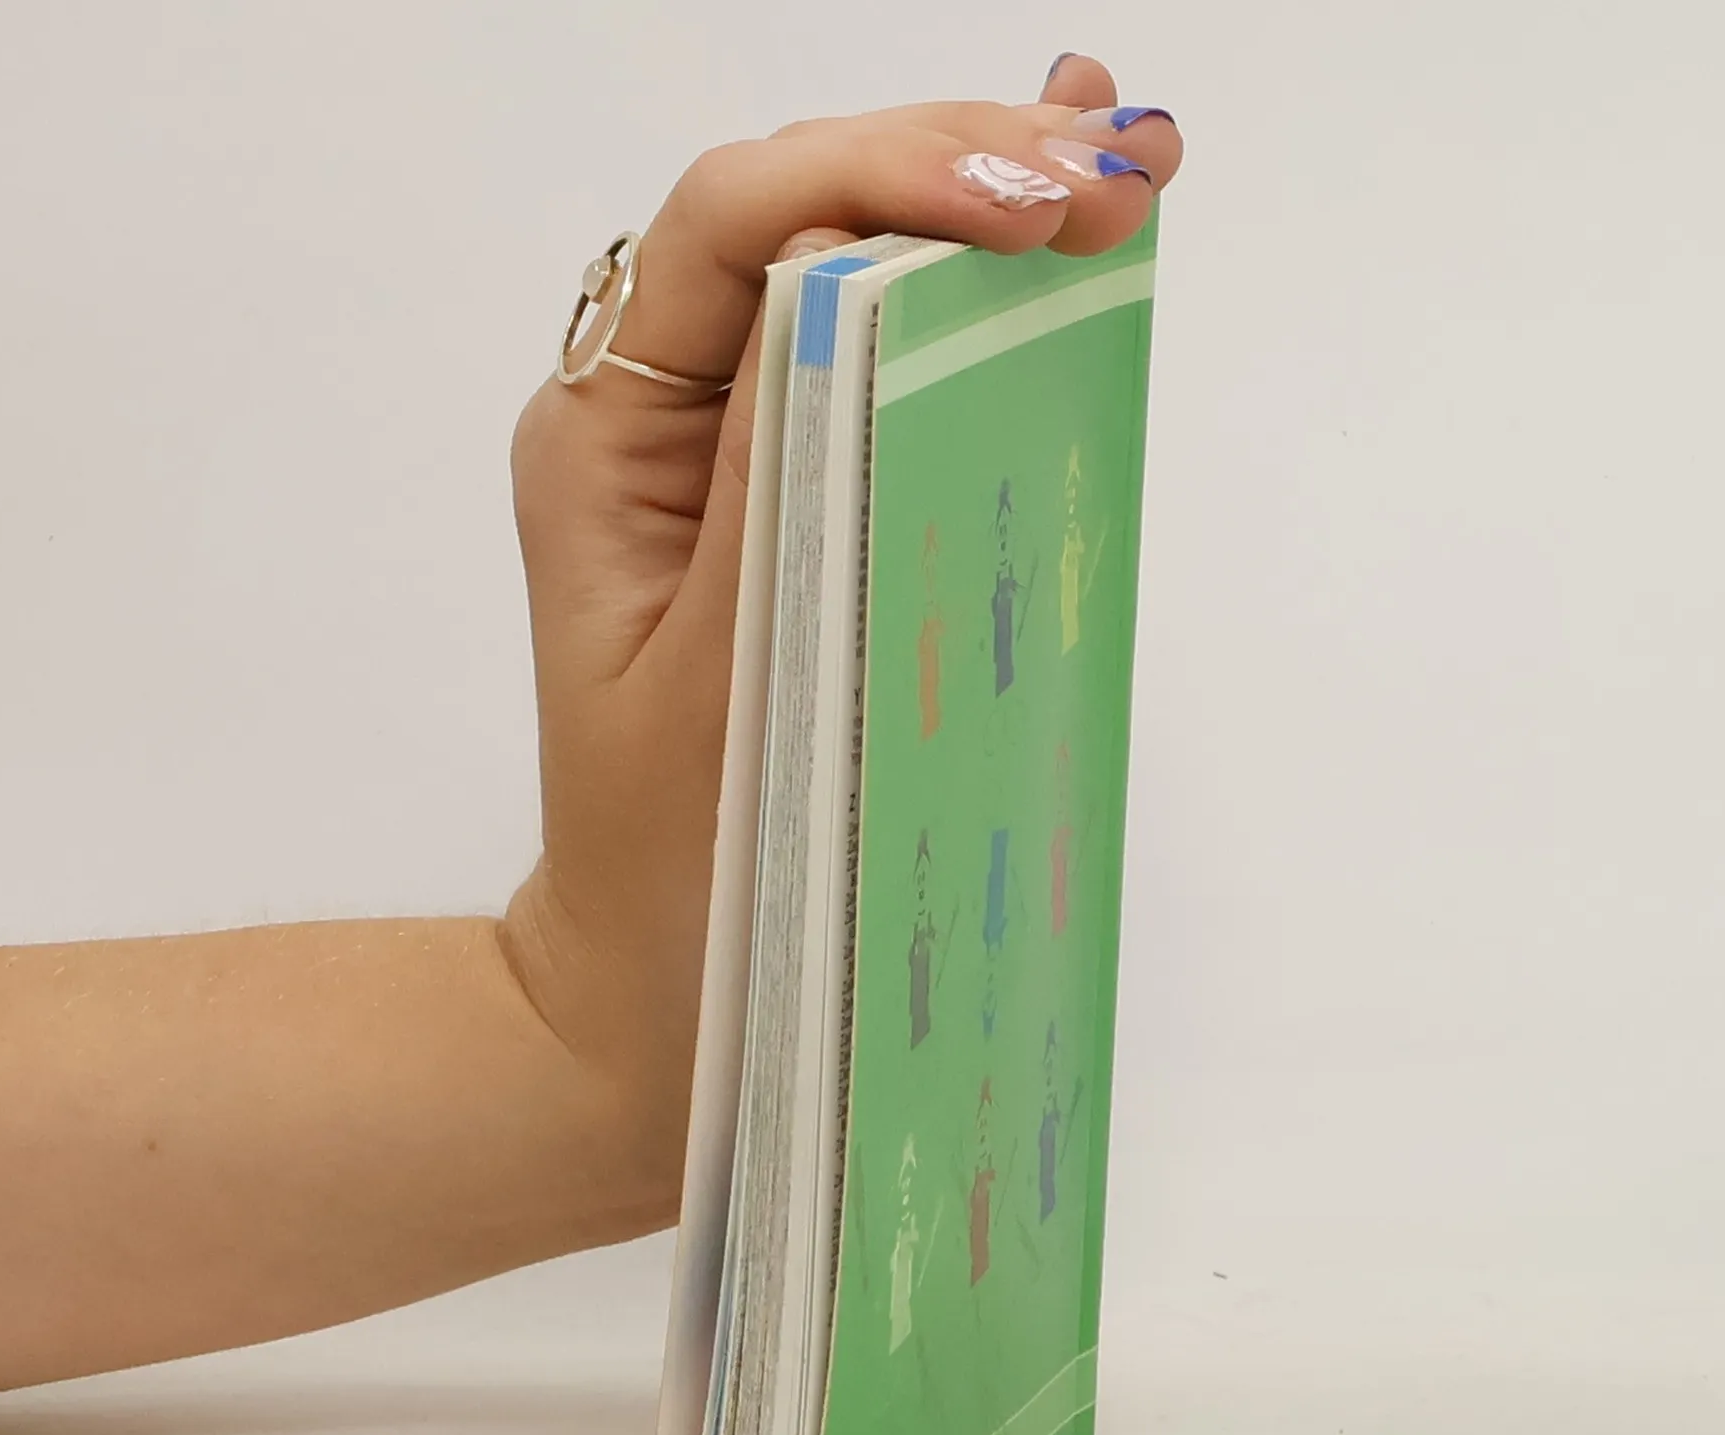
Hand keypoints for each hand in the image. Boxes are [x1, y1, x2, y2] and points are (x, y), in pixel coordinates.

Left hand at [501, 54, 1183, 1200]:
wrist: (655, 981)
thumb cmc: (675, 869)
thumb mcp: (721, 674)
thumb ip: (781, 472)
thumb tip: (855, 268)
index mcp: (606, 439)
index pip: (735, 227)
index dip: (888, 176)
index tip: (1030, 199)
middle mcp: (657, 417)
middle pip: (802, 216)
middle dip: (957, 168)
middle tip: (1110, 170)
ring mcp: (728, 452)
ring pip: (852, 269)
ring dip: (983, 206)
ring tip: (1118, 164)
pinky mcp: (796, 499)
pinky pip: (881, 360)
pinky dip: (974, 291)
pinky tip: (1056, 223)